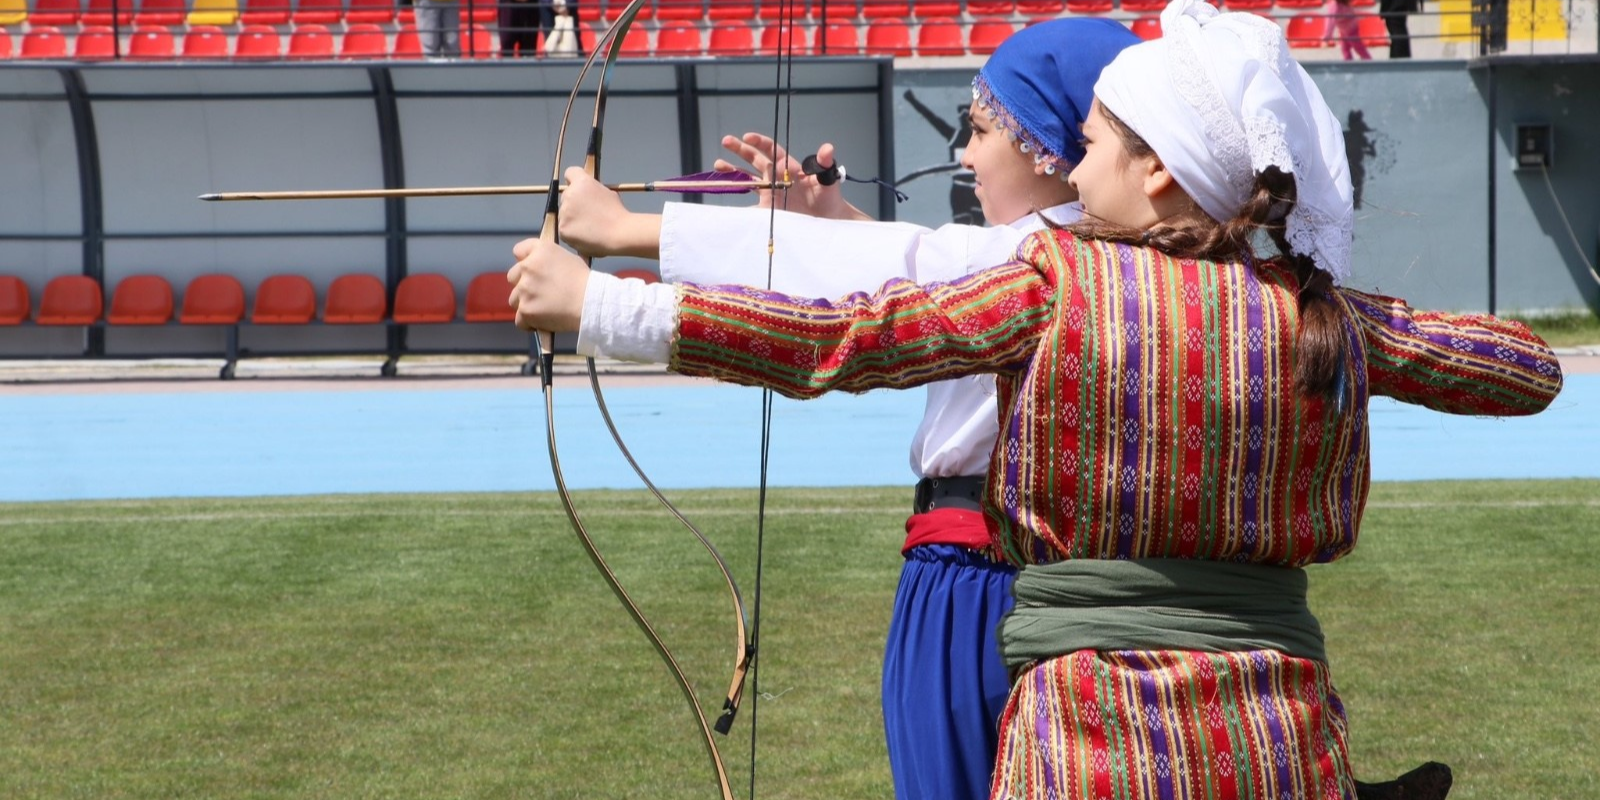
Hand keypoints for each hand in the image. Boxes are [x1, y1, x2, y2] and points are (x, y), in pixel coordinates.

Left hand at [507, 236, 589, 332]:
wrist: (590, 302)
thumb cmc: (583, 280)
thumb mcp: (566, 257)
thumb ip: (546, 259)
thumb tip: (538, 268)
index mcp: (539, 251)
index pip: (518, 250)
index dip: (525, 261)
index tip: (533, 271)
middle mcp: (527, 267)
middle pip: (513, 276)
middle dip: (523, 284)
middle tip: (540, 292)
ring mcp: (524, 290)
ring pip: (514, 299)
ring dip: (525, 304)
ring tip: (543, 308)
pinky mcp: (525, 310)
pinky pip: (519, 319)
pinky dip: (528, 322)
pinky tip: (541, 320)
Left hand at [556, 167, 660, 258]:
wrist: (619, 234)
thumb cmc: (617, 214)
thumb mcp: (608, 193)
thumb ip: (593, 190)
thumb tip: (586, 194)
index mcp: (582, 182)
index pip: (570, 172)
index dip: (574, 180)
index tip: (578, 188)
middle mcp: (570, 194)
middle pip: (566, 195)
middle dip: (574, 203)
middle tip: (589, 214)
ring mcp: (564, 212)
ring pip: (564, 214)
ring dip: (573, 219)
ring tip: (590, 227)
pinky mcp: (562, 228)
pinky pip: (564, 229)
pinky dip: (572, 233)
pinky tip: (585, 235)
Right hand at [714, 132, 871, 221]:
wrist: (828, 222)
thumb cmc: (829, 198)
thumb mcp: (829, 180)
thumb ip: (825, 164)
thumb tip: (827, 148)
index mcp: (789, 166)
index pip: (772, 150)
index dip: (760, 142)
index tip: (747, 137)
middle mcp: (777, 177)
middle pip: (755, 159)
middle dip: (740, 149)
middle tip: (726, 140)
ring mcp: (770, 192)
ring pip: (748, 178)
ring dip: (733, 172)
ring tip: (718, 166)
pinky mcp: (768, 208)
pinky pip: (749, 203)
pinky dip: (737, 202)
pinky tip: (726, 197)